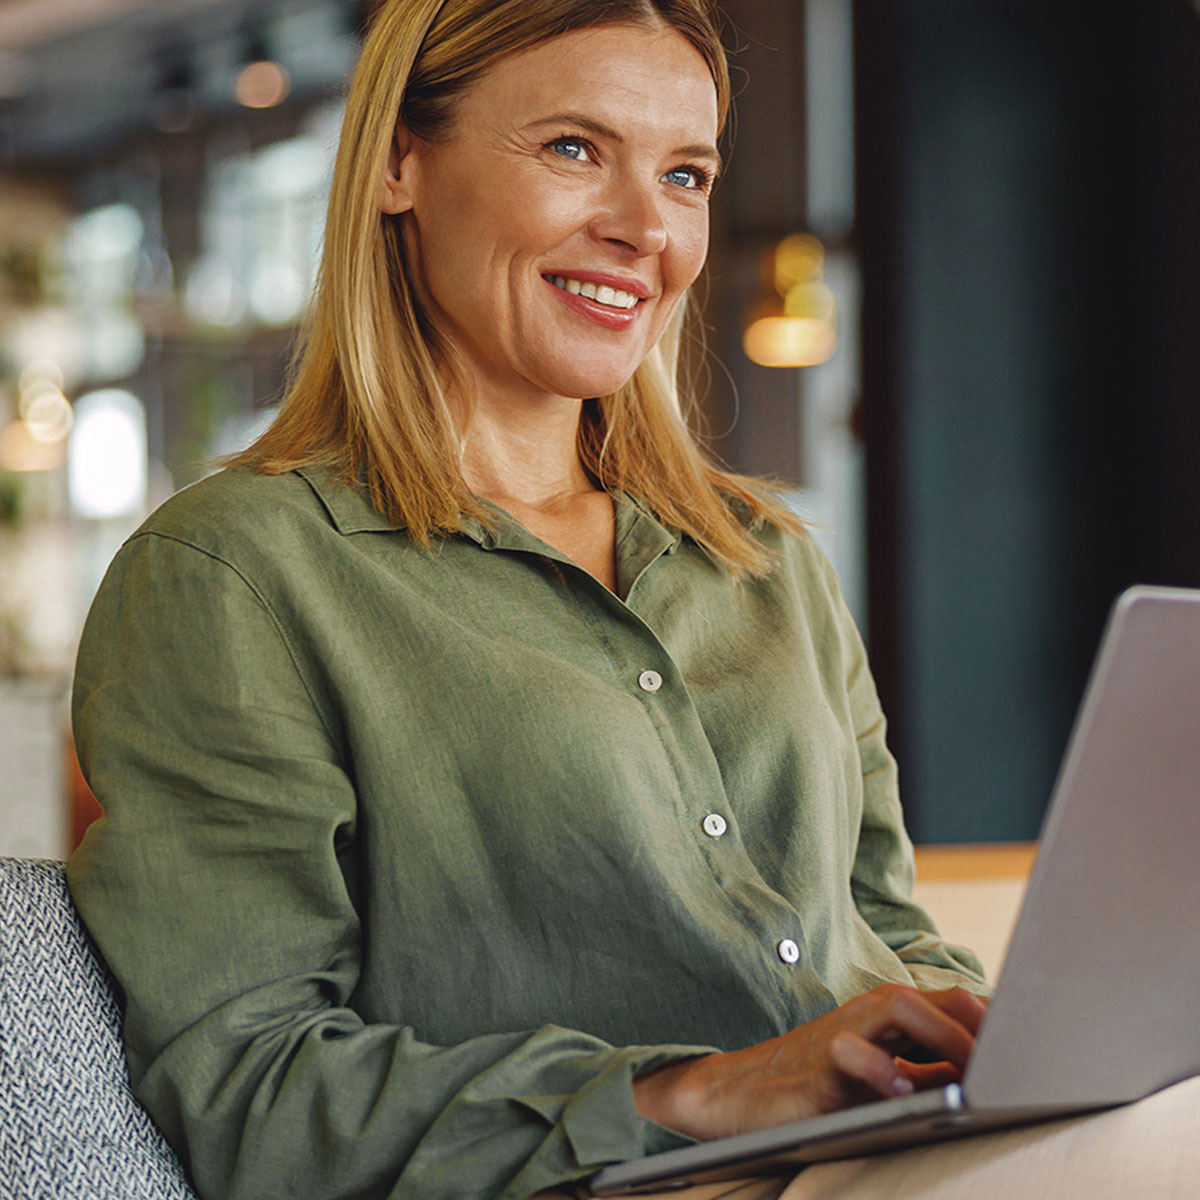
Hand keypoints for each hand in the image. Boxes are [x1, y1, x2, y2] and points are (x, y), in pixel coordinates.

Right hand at [633, 985, 986, 1141]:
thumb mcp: (882, 1077)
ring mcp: (841, 1035)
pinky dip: (880, 1069)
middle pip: (936, 998)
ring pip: (899, 1008)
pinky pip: (851, 1055)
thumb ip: (930, 1071)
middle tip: (1021, 1061)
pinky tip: (904, 1090)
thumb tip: (993, 1077)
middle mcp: (868, 1016)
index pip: (953, 1003)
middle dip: (981, 1025)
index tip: (1040, 1046)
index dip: (997, 1022)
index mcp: (889, 1018)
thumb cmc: (815, 1088)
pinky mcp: (815, 1069)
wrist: (736, 1096)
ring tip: (978, 1069)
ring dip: (944, 1037)